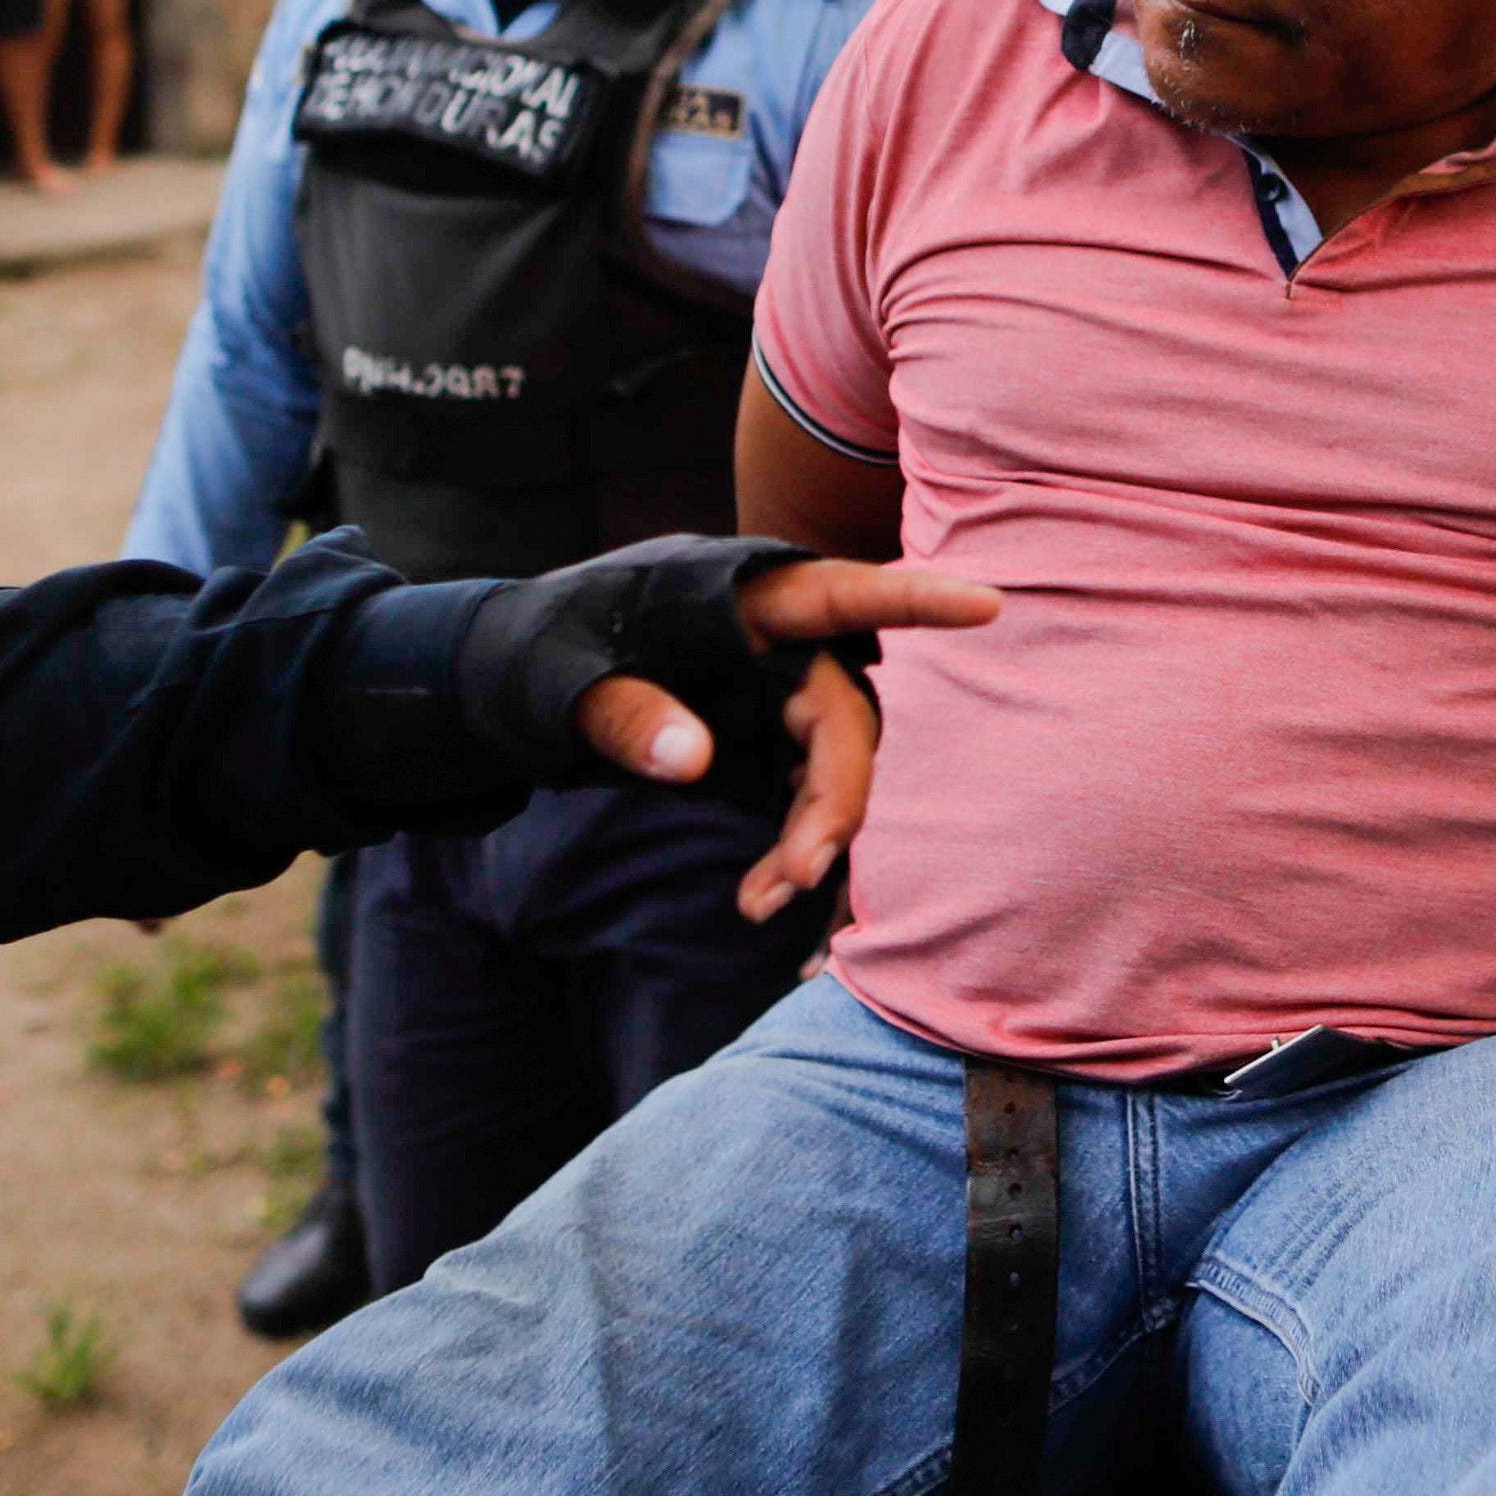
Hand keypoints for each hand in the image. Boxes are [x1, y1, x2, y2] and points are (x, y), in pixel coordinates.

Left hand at [574, 557, 998, 923]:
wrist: (508, 686)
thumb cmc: (536, 656)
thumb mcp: (560, 682)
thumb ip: (626, 715)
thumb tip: (695, 758)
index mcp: (740, 602)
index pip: (840, 593)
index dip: (917, 599)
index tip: (987, 604)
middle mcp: (775, 647)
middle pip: (842, 717)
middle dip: (835, 798)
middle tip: (797, 876)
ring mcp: (772, 698)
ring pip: (832, 767)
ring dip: (814, 836)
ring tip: (760, 902)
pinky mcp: (760, 745)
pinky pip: (803, 798)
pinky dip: (795, 849)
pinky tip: (760, 899)